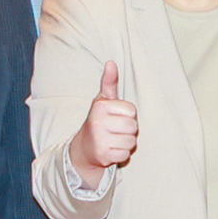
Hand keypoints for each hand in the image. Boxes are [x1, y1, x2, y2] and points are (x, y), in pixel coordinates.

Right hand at [69, 63, 138, 178]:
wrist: (84, 148)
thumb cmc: (99, 120)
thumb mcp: (103, 101)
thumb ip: (109, 82)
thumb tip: (111, 63)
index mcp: (100, 106)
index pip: (132, 111)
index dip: (128, 115)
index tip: (116, 117)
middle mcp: (98, 122)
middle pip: (133, 127)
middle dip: (128, 130)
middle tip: (115, 130)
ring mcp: (100, 140)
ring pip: (131, 142)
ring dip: (125, 143)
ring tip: (113, 140)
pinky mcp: (103, 156)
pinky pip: (125, 155)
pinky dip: (121, 154)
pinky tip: (111, 150)